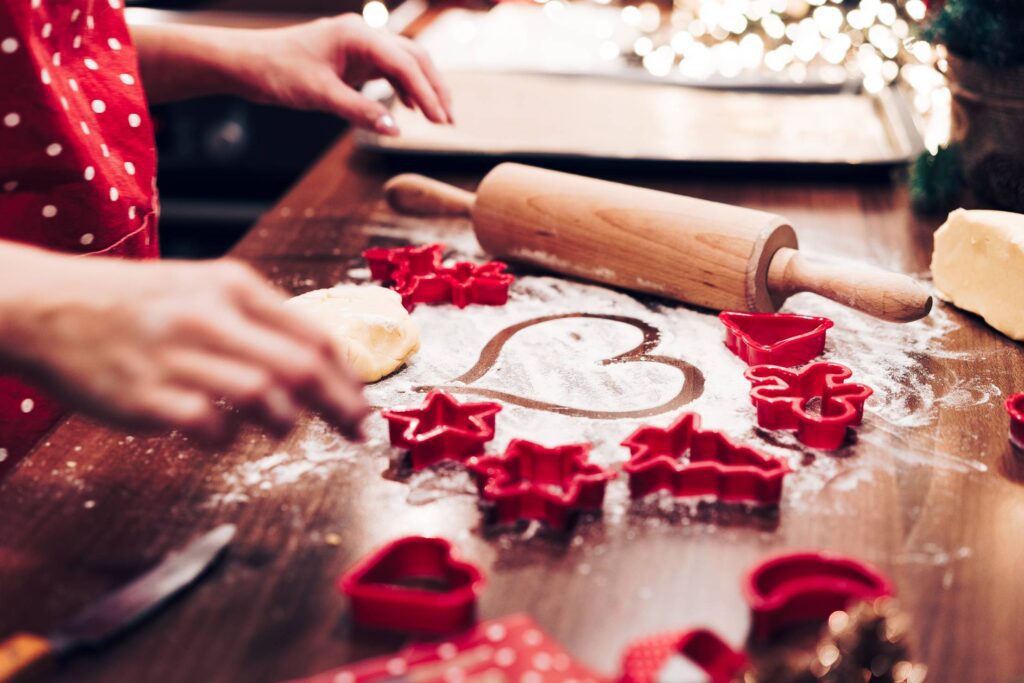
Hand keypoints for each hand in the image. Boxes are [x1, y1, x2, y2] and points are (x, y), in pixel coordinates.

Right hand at [0, 249, 367, 443]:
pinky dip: (226, 438)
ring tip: (281, 427)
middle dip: (340, 406)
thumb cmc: (135, 304)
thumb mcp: (203, 289)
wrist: (48, 306)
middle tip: (356, 430)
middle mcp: (210, 316)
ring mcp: (177, 355)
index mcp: (233, 286)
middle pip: (301, 367)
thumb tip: (319, 365)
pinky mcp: (146, 395)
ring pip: (263, 394)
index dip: (350, 378)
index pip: (315, 334)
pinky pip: (209, 425)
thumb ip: (259, 321)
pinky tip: (221, 434)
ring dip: (285, 421)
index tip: (365, 404)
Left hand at [234, 14, 451, 134]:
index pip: (405, 64)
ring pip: (404, 62)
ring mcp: (358, 44)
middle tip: (449, 120)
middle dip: (434, 87)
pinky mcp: (352, 57)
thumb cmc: (277, 72)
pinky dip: (404, 87)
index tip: (441, 120)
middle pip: (414, 57)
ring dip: (423, 88)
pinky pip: (388, 69)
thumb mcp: (320, 96)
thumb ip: (360, 112)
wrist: (246, 63)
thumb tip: (396, 130)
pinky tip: (412, 107)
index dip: (427, 93)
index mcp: (357, 35)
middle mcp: (362, 34)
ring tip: (438, 116)